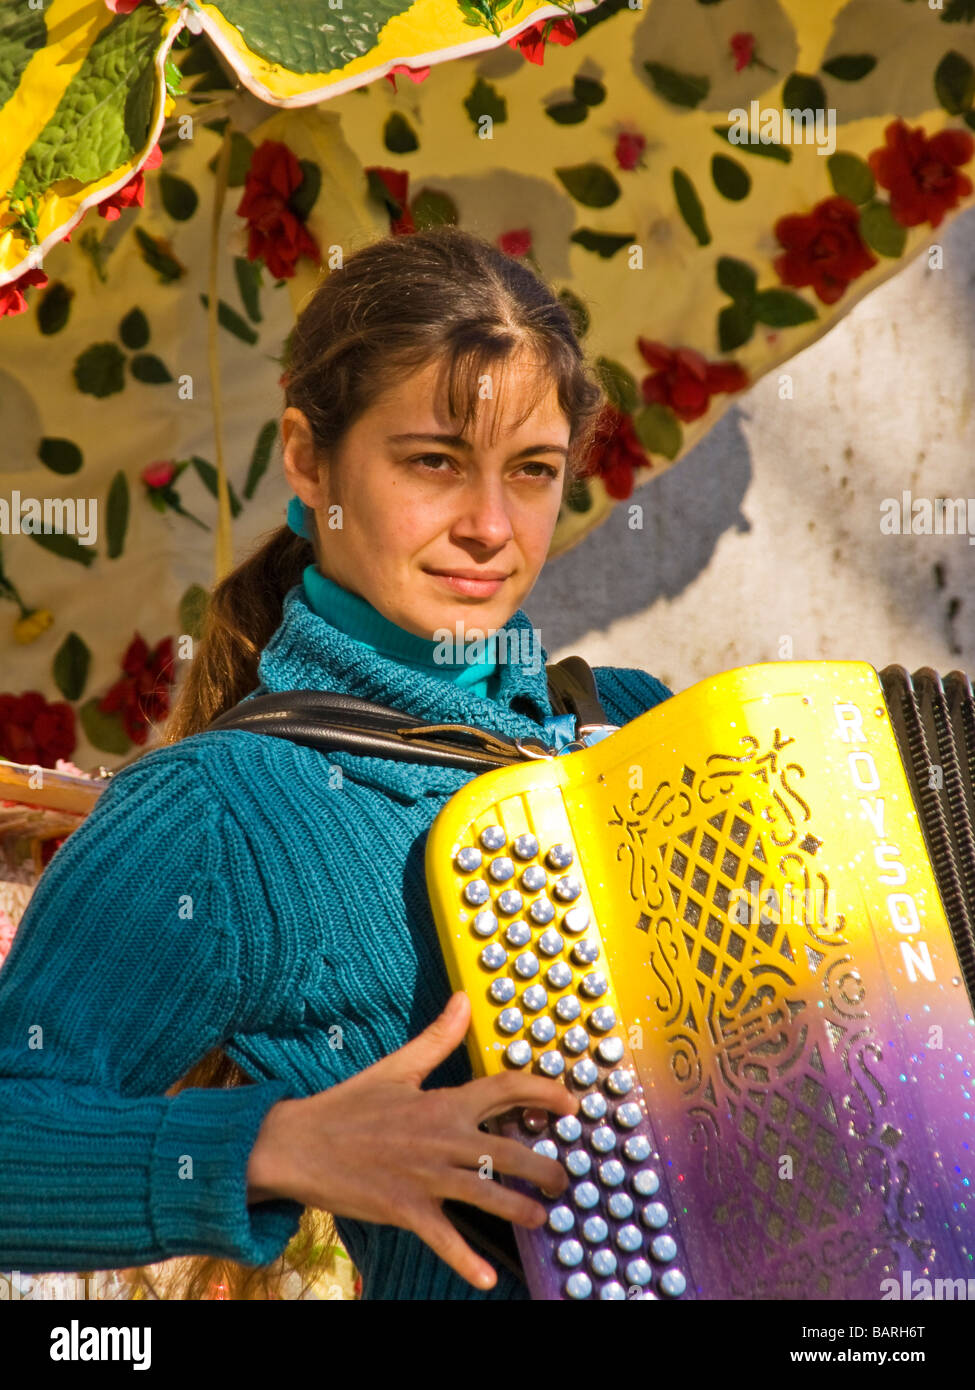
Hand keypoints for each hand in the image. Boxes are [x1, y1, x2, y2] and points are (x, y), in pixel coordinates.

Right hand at [246, 991, 577, 1289]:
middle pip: (510, 1151)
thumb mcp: (396, 1067)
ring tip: (543, 1220)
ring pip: (488, 1195)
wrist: (298, 1144)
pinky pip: (444, 1238)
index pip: (505, 1089)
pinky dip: (466, 1261)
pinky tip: (487, 1278)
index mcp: (442, 1102)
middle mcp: (442, 1139)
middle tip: (565, 1180)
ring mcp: (426, 1177)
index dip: (544, 1093)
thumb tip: (462, 1001)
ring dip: (521, 1210)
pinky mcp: (406, 1209)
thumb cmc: (349, 1106)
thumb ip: (436, 1038)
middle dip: (546, 1167)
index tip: (573, 1103)